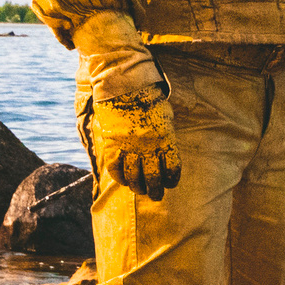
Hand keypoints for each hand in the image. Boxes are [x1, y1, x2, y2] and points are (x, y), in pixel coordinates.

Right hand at [87, 81, 180, 199]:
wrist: (125, 88)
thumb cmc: (150, 100)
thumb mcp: (166, 118)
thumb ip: (166, 137)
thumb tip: (166, 154)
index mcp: (165, 139)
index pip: (172, 168)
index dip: (172, 180)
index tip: (170, 184)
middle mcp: (147, 147)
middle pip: (153, 178)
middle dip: (155, 190)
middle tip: (156, 196)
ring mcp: (128, 147)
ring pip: (133, 177)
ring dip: (137, 187)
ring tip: (140, 190)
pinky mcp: (112, 145)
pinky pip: (115, 168)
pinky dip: (119, 178)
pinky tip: (124, 181)